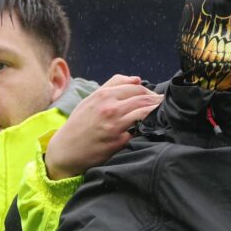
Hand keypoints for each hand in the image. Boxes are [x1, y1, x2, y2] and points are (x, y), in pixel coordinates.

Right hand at [45, 74, 162, 179]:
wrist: (66, 150)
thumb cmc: (79, 124)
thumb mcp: (91, 100)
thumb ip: (113, 85)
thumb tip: (137, 79)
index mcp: (103, 95)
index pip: (136, 87)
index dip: (149, 91)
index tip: (156, 96)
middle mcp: (110, 108)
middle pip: (143, 99)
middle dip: (156, 100)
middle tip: (163, 104)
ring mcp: (115, 126)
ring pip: (144, 114)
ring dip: (155, 113)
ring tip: (162, 114)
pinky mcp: (119, 142)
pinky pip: (138, 132)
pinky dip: (145, 129)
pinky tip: (150, 129)